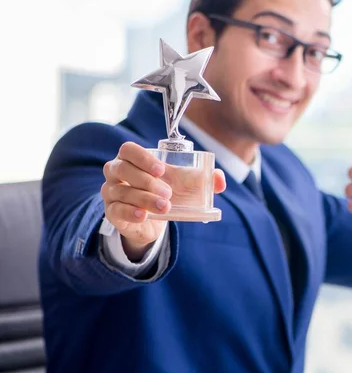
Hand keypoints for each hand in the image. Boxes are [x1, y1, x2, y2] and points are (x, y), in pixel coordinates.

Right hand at [102, 142, 225, 259]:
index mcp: (132, 159)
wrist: (156, 222)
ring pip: (121, 191)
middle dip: (146, 180)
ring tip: (164, 206)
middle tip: (168, 193)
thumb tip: (220, 180)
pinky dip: (131, 212)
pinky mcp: (112, 212)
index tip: (162, 170)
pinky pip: (116, 210)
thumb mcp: (187, 185)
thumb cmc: (168, 194)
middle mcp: (116, 173)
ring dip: (144, 198)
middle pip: (121, 169)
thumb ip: (205, 180)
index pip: (128, 150)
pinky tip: (143, 215)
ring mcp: (111, 193)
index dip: (143, 157)